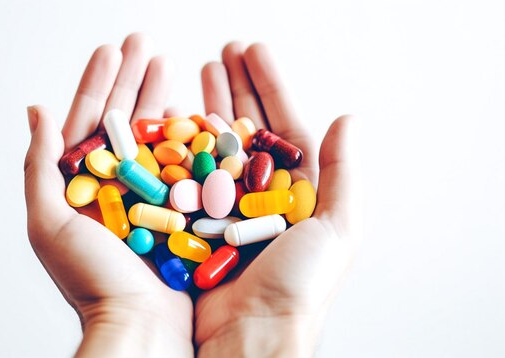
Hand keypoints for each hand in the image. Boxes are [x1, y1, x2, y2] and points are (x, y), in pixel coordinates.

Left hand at [24, 34, 192, 356]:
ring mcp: (149, 194)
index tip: (110, 50)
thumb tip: (36, 110)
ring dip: (161, 97)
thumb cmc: (91, 280)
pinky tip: (192, 109)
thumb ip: (41, 167)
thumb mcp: (50, 222)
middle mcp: (116, 185)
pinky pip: (184, 165)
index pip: (87, 122)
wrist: (141, 324)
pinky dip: (188, 137)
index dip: (98, 83)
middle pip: (124, 120)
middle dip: (133, 79)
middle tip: (144, 42)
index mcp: (82, 185)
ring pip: (155, 136)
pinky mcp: (178, 208)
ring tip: (168, 63)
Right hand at [194, 42, 361, 356]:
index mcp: (294, 190)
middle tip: (223, 52)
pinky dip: (178, 144)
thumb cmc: (298, 286)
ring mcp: (222, 204)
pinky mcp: (192, 219)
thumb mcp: (336, 228)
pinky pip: (184, 174)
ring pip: (213, 144)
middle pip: (246, 127)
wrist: (248, 334)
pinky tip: (172, 117)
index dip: (269, 84)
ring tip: (198, 71)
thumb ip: (342, 172)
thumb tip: (348, 117)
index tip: (252, 50)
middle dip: (236, 87)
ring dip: (207, 106)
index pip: (282, 123)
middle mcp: (257, 193)